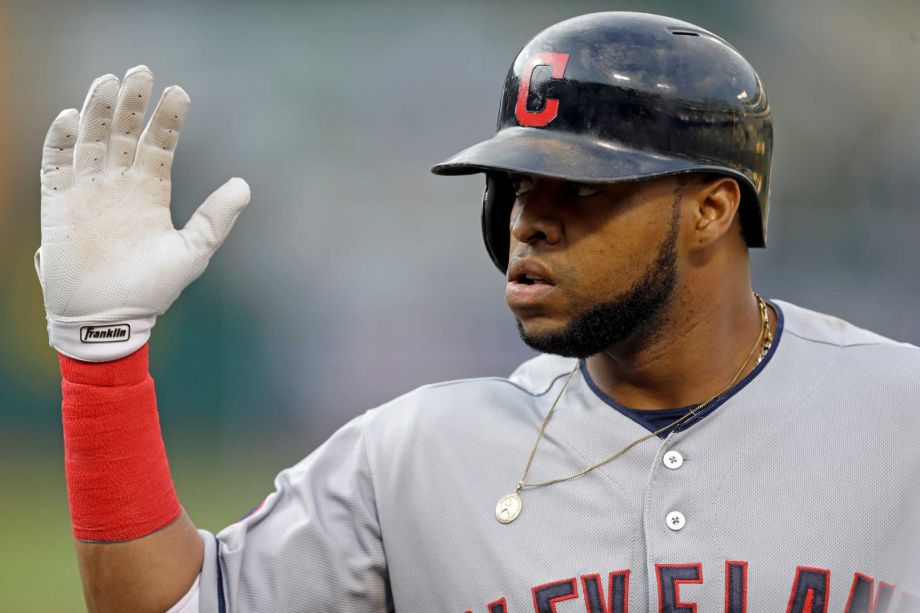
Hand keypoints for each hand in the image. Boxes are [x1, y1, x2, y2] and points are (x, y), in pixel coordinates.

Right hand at [35, 65, 249, 361]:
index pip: (159, 144)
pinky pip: (55, 164)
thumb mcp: (192, 252)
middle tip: (142, 72)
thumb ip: (216, 218)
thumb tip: (245, 185)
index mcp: (151, 192)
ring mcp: (87, 191)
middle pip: (123, 132)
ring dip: (97, 110)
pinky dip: (60, 140)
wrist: (109, 319)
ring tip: (108, 81)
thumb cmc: (152, 290)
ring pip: (90, 139)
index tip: (180, 92)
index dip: (168, 118)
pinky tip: (70, 117)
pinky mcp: (57, 204)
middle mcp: (119, 185)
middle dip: (132, 102)